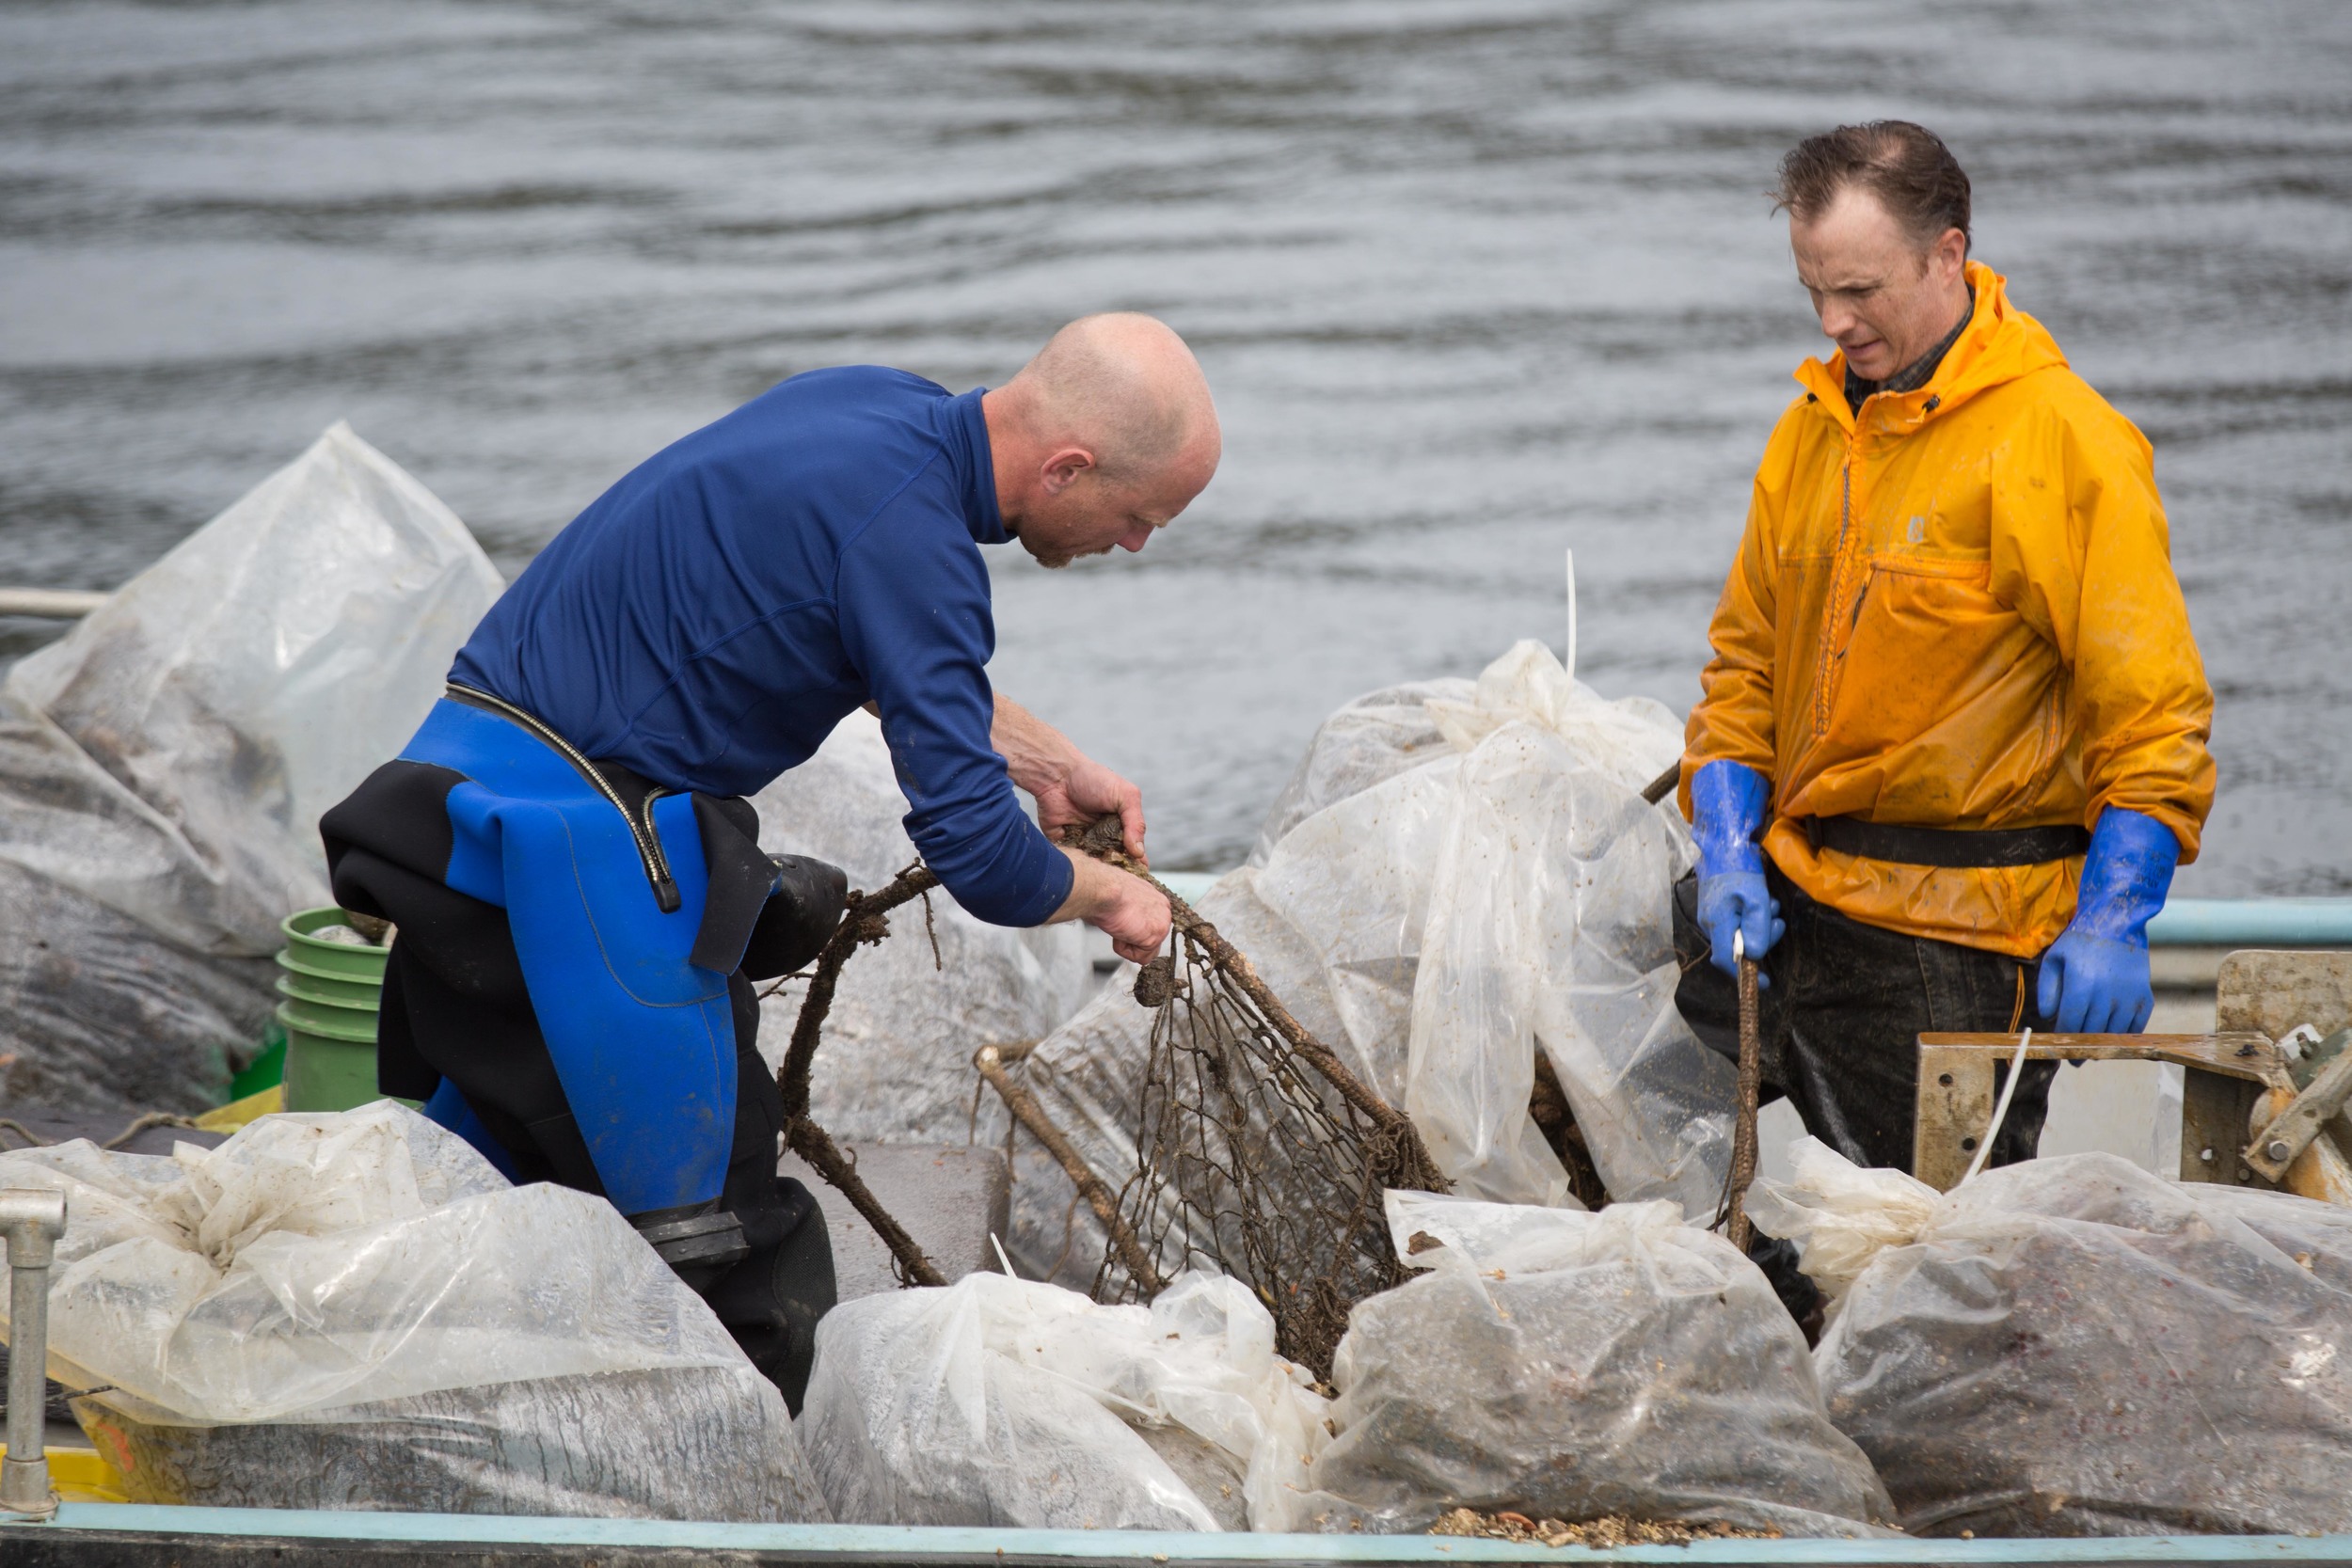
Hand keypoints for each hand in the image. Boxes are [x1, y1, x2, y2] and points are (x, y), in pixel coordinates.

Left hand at [1034, 753, 1147, 866]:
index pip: (1134, 852)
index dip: (1137, 864)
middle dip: (1117, 872)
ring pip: (1094, 867)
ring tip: (1101, 874)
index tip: (1139, 875)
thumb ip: (1135, 823)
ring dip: (1098, 873)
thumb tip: (1139, 852)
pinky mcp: (1064, 846)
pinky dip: (1077, 867)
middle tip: (1118, 878)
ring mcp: (1084, 844)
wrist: (1057, 774)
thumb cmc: (1094, 779)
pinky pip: (1073, 863)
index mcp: (1121, 827)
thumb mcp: (1125, 795)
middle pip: (1114, 864)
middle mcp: (1104, 839)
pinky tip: (1082, 870)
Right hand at [1058, 849, 1169, 963]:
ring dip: (1126, 943)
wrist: (1103, 891)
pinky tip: (1120, 930)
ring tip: (1119, 925)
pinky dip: (1123, 948)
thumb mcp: (1120, 899)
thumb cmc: (1104, 891)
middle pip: (1151, 941)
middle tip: (1118, 922)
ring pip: (1145, 951)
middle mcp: (1164, 909)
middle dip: (1131, 938)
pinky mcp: (1156, 937)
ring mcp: (1163, 924)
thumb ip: (1129, 912)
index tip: (1121, 919)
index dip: (1132, 929)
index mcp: (1155, 899)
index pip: (1151, 925)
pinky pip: (1139, 957)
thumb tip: (1120, 923)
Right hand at [1698, 870, 1783, 984]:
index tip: (1764, 982)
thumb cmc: (1739, 868)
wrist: (1723, 843)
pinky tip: (1761, 900)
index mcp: (1717, 923)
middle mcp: (1710, 923)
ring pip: (1739, 934)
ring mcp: (1711, 915)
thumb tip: (1754, 954)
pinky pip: (1736, 922)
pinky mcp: (1716, 907)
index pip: (1727, 961)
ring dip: (1760, 924)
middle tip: (1776, 922)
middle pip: (1736, 948)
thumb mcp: (1756, 898)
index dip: (1744, 975)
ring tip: (1771, 905)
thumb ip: (1757, 929)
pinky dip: (1752, 916)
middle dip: (1761, 939)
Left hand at [2035, 805, 2178, 1034]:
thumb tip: (2049, 1018)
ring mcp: (2129, 996)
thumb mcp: (2054, 960)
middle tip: (2075, 1057)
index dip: (2065, 1041)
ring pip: (2114, 1034)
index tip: (2061, 1051)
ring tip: (2093, 1049)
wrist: (2117, 922)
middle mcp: (2107, 993)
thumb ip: (2047, 991)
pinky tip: (2113, 1036)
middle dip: (2082, 1048)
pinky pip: (2136, 1027)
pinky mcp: (2145, 997)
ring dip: (2103, 1044)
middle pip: (2092, 1033)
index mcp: (2081, 984)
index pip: (2071, 1024)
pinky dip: (2124, 1036)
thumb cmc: (2080, 942)